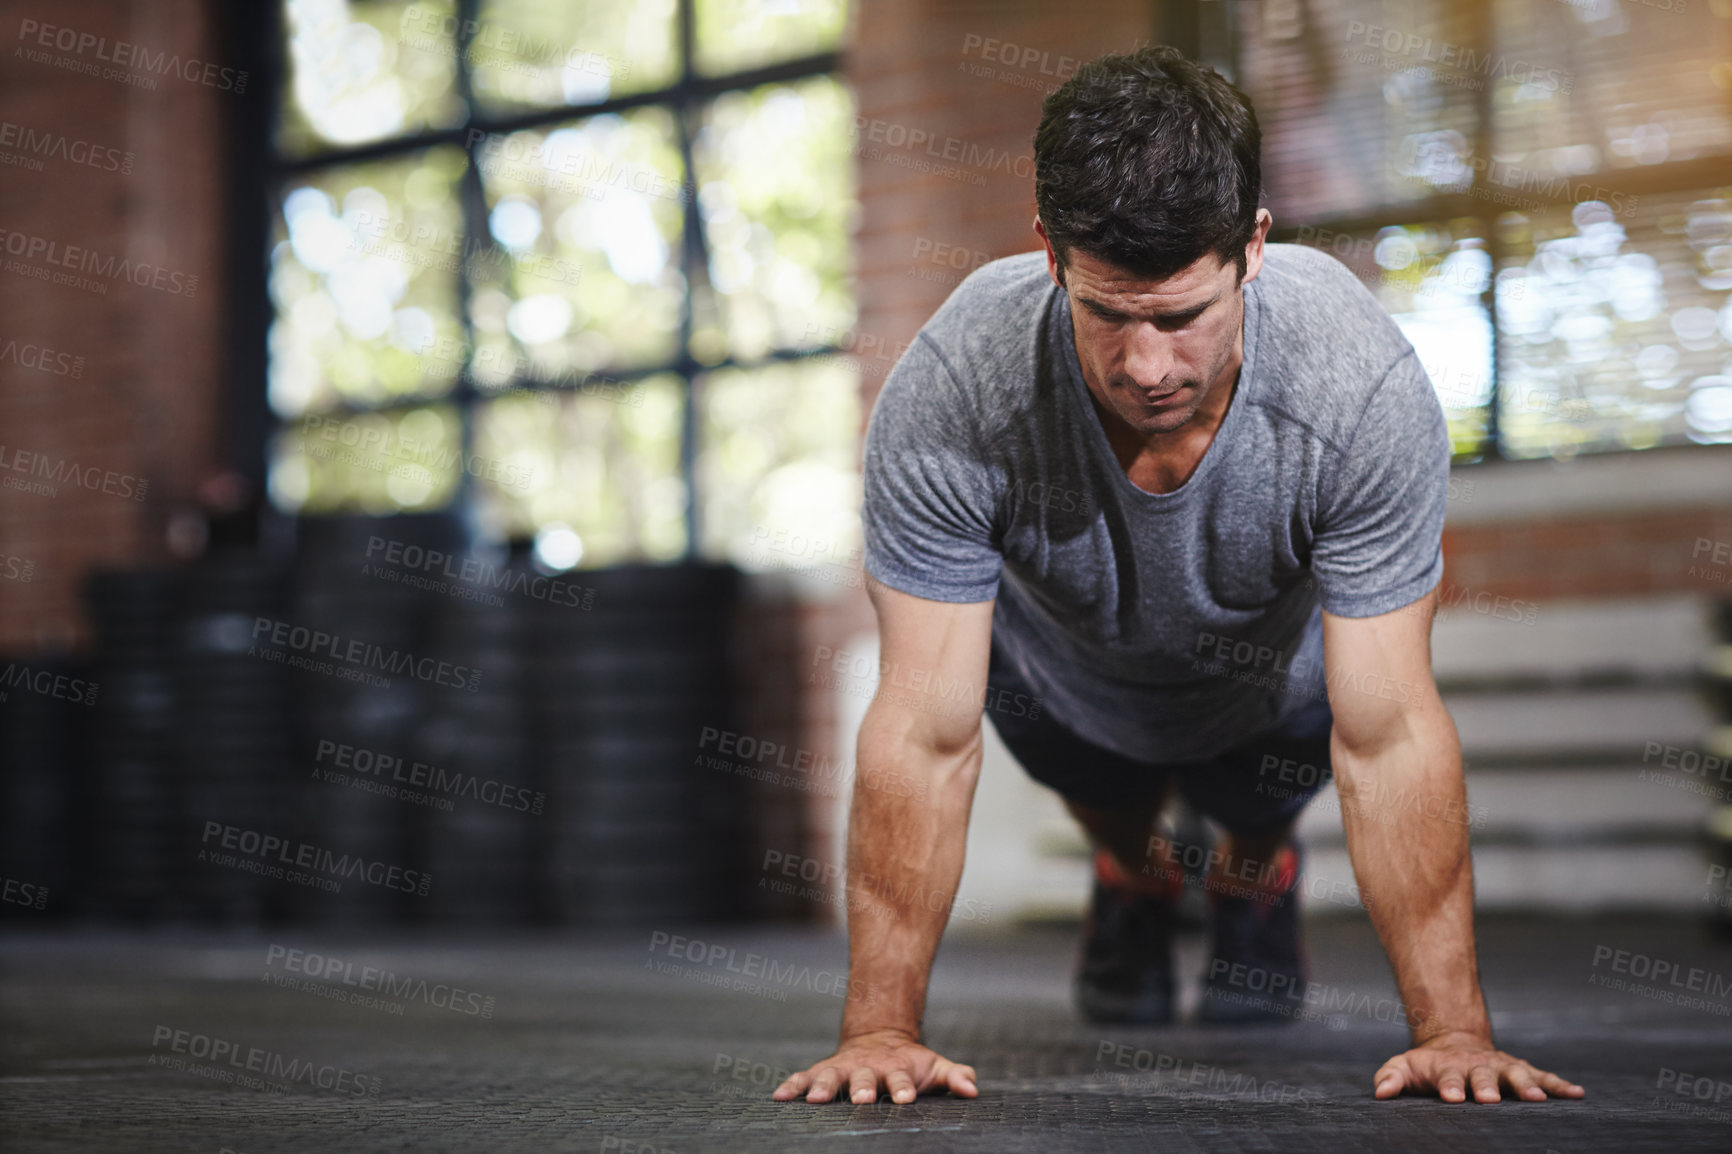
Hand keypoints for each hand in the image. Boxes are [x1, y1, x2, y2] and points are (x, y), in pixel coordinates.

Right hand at [772, 1028, 977, 1103]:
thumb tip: (973, 1089)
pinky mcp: (822, 1072)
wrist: (880, 1038)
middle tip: (862, 1099)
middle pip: (863, 1079)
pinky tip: (778, 1097)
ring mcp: (843, 1070)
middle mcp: (867, 1069)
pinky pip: (803, 1078)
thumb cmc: (910, 1064)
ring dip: (822, 1087)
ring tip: (813, 1099)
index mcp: (896, 1070)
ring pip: (830, 1077)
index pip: (901, 1081)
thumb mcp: (935, 1066)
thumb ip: (954, 1076)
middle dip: (862, 1089)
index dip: (902, 1089)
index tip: (904, 1099)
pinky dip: (791, 1086)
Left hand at [1374, 1031, 1584, 1102]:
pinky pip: (1544, 1077)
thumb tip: (1381, 1094)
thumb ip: (1391, 1078)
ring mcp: (1501, 1067)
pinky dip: (1560, 1085)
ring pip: (1517, 1074)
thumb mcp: (1403, 1067)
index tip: (1452, 1098)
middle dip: (1487, 1087)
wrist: (1454, 1041)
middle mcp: (1478, 1066)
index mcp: (1448, 1068)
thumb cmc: (1427, 1065)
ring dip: (1527, 1085)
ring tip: (1538, 1099)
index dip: (1450, 1087)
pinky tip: (1577, 1094)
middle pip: (1483, 1076)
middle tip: (1490, 1099)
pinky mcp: (1521, 1070)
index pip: (1448, 1078)